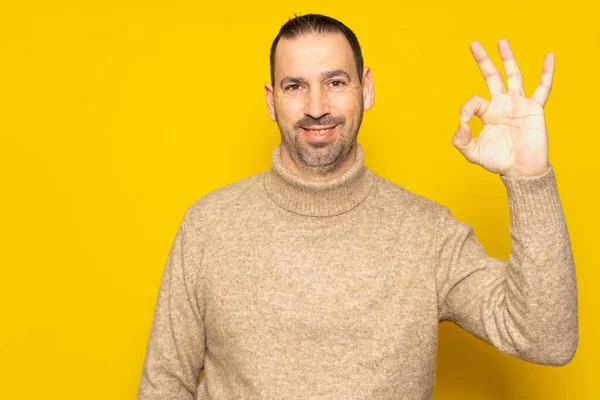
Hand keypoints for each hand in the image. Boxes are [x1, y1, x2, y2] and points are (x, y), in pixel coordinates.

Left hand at [452, 39, 553, 177]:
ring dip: (507, 58)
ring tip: (501, 41)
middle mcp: (502, 105)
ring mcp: (518, 104)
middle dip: (483, 60)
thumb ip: (460, 140)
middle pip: (491, 77)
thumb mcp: (472, 153)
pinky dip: (546, 72)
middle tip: (474, 44)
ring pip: (513, 76)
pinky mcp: (534, 108)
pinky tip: (549, 56)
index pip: (473, 101)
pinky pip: (543, 87)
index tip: (464, 122)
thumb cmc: (498, 162)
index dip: (466, 109)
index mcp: (487, 113)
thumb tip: (460, 124)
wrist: (520, 170)